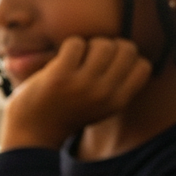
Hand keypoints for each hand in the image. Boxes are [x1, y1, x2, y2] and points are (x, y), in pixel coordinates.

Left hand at [0, 37, 150, 150]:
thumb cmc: (67, 112)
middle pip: (126, 49)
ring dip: (89, 44)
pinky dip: (69, 46)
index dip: (127, 58)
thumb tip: (128, 49)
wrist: (32, 132)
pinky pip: (75, 43)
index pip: (143, 66)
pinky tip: (62, 60)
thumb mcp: (100, 105)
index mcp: (117, 102)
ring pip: (103, 43)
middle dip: (110, 46)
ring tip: (77, 58)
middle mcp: (104, 94)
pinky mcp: (59, 76)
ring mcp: (82, 84)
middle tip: (91, 57)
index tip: (109, 63)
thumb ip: (116, 84)